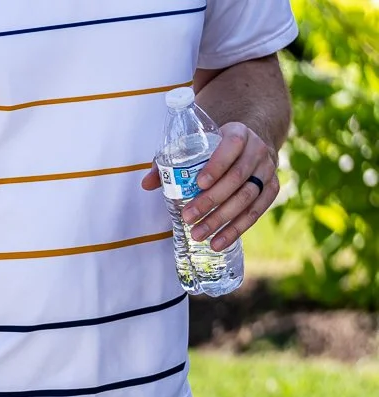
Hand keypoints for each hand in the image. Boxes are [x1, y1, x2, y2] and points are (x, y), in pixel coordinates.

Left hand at [141, 121, 277, 250]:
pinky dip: (237, 229)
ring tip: (198, 235)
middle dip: (211, 200)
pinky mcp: (271, 189)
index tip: (199, 184)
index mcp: (238, 133)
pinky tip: (219, 242)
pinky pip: (257, 211)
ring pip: (247, 197)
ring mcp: (267, 170)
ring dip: (222, 219)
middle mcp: (257, 150)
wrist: (247, 147)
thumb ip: (169, 163)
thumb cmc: (213, 149)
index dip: (217, 165)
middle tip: (188, 217)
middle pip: (237, 177)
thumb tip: (146, 184)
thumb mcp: (194, 148)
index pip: (231, 146)